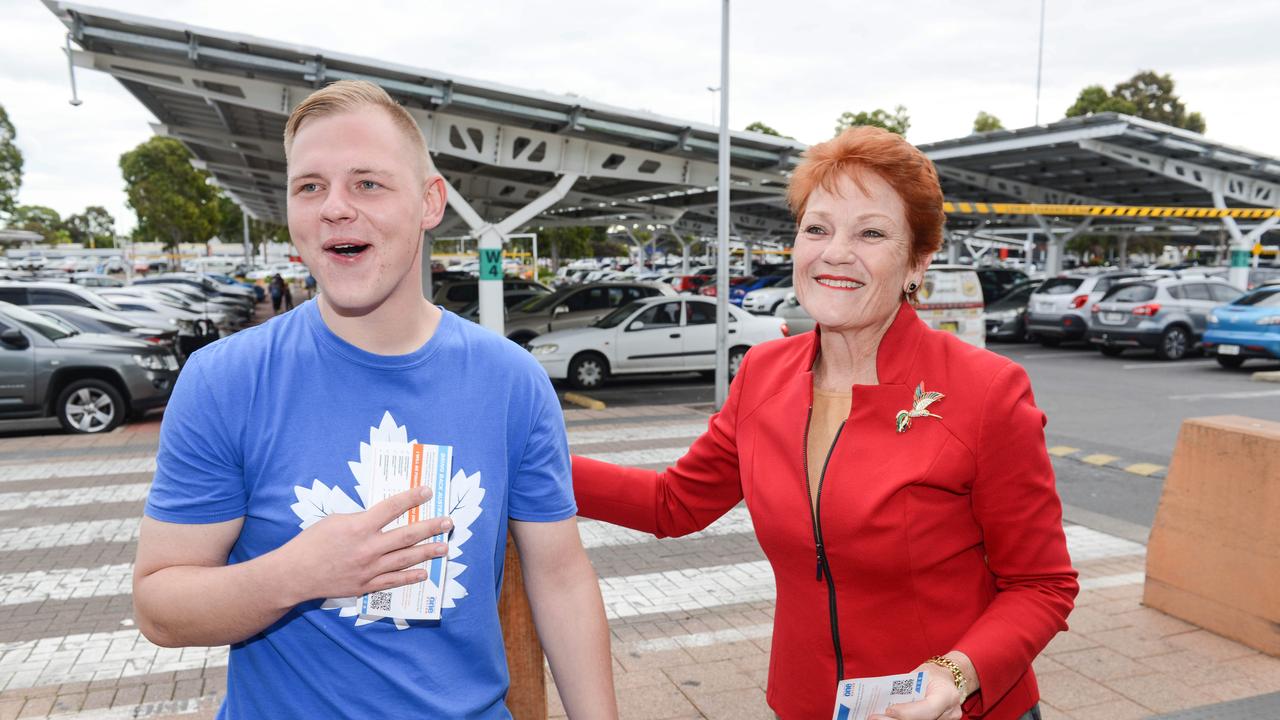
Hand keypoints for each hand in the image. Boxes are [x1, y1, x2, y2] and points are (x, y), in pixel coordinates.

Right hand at [276, 486, 451, 603]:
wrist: (294, 574)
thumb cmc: (311, 543)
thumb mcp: (335, 520)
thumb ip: (361, 519)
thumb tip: (383, 517)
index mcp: (359, 526)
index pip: (392, 508)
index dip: (412, 498)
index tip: (428, 491)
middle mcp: (368, 548)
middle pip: (407, 535)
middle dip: (430, 527)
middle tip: (448, 522)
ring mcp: (369, 569)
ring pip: (405, 559)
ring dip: (428, 552)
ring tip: (445, 547)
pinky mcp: (366, 586)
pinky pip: (393, 581)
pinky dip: (410, 577)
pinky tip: (424, 572)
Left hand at [870, 660, 963, 719]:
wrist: (946, 680)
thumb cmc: (931, 675)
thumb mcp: (919, 674)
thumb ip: (905, 688)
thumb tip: (882, 699)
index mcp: (947, 694)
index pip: (929, 708)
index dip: (908, 712)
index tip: (889, 710)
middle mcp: (950, 711)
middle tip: (875, 717)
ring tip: (878, 718)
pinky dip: (904, 719)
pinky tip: (890, 718)